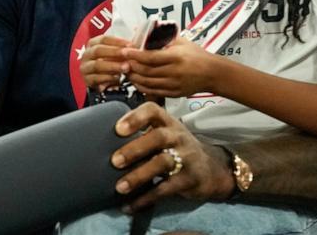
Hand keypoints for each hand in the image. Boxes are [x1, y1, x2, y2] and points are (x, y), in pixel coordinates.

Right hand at [81, 34, 132, 90]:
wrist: (101, 80)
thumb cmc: (110, 63)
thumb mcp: (115, 53)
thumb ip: (124, 48)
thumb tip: (137, 44)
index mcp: (93, 44)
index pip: (104, 39)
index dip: (117, 41)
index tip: (130, 45)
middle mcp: (87, 54)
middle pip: (98, 50)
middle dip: (115, 52)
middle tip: (128, 55)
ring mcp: (85, 68)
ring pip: (97, 65)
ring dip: (113, 66)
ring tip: (126, 67)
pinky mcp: (87, 80)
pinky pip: (96, 78)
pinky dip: (108, 78)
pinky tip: (118, 78)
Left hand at [109, 102, 233, 210]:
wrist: (211, 169)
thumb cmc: (179, 150)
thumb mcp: (167, 136)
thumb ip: (143, 136)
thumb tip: (104, 144)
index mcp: (168, 123)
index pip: (154, 111)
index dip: (136, 118)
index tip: (118, 129)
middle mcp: (177, 137)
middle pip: (158, 137)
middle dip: (135, 148)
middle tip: (115, 161)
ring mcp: (185, 158)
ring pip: (162, 163)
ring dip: (139, 175)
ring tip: (120, 187)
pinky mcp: (188, 179)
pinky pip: (164, 189)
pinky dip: (145, 199)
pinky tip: (130, 205)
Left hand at [121, 37, 224, 97]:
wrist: (212, 73)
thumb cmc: (197, 55)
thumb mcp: (182, 42)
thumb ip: (163, 36)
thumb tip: (143, 29)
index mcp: (176, 57)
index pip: (150, 57)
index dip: (135, 55)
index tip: (125, 51)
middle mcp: (174, 72)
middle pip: (146, 71)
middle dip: (132, 66)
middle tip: (122, 61)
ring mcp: (173, 85)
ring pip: (147, 83)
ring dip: (134, 77)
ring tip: (127, 70)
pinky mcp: (173, 93)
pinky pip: (153, 91)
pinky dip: (142, 86)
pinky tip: (136, 80)